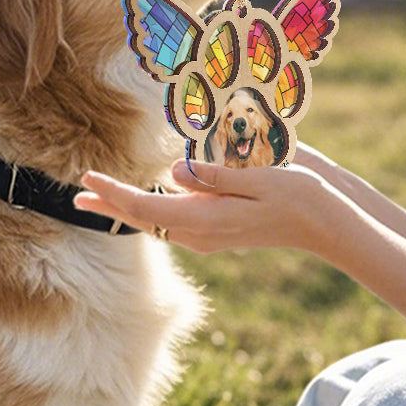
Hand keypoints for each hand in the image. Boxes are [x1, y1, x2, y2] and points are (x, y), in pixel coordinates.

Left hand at [74, 159, 324, 253]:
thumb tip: (173, 172)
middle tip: (79, 196)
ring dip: (129, 208)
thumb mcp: (260, 178)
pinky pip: (178, 219)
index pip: (147, 208)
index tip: (87, 181)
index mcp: (208, 220)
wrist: (326, 222)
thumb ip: (215, 176)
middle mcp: (203, 231)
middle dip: (112, 206)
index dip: (115, 194)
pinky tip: (152, 196)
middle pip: (145, 219)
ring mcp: (212, 233)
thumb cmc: (299, 195)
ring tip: (103, 197)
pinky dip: (155, 208)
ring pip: (159, 220)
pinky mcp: (222, 227)